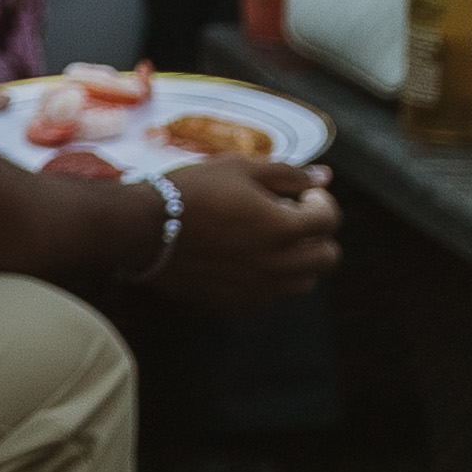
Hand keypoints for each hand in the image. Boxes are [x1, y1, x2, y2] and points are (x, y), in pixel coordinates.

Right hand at [143, 155, 340, 309]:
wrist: (141, 229)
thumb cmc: (189, 190)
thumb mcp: (237, 168)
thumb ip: (286, 173)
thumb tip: (324, 176)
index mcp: (283, 227)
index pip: (330, 219)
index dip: (322, 202)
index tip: (303, 194)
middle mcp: (280, 264)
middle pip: (328, 257)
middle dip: (317, 234)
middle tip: (291, 217)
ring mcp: (261, 289)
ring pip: (306, 280)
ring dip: (299, 259)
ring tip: (270, 239)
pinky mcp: (240, 302)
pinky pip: (273, 293)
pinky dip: (271, 276)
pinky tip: (244, 256)